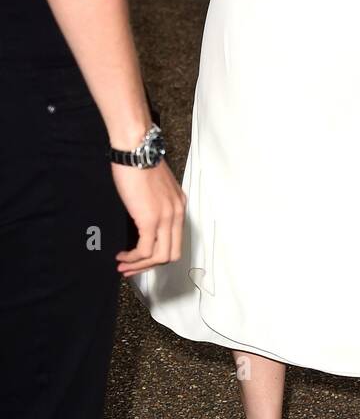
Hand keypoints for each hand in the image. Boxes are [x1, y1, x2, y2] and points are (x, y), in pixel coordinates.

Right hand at [113, 159, 185, 274]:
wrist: (136, 150)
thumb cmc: (139, 163)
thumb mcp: (154, 188)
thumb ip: (155, 205)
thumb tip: (142, 218)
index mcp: (179, 206)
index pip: (175, 241)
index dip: (158, 255)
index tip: (142, 259)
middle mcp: (177, 214)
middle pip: (171, 254)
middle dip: (150, 266)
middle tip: (132, 269)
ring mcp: (166, 218)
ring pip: (159, 257)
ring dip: (140, 266)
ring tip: (123, 266)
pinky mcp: (151, 220)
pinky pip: (145, 251)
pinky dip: (133, 258)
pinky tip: (122, 257)